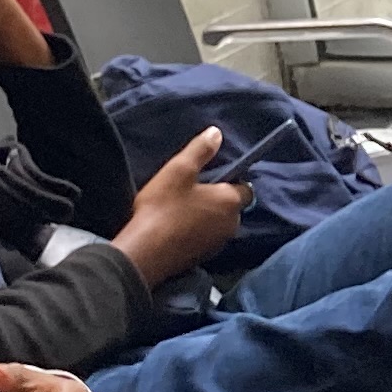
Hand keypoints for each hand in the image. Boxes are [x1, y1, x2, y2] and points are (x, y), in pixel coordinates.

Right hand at [112, 126, 248, 287]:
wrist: (146, 252)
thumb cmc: (164, 207)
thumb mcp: (179, 170)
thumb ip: (200, 150)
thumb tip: (216, 133)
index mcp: (231, 202)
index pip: (246, 188)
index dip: (231, 180)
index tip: (210, 177)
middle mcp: (232, 225)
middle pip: (231, 207)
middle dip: (217, 199)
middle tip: (191, 191)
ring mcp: (218, 244)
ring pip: (218, 224)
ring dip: (206, 216)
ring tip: (181, 209)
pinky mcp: (203, 259)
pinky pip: (206, 239)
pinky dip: (196, 232)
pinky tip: (176, 227)